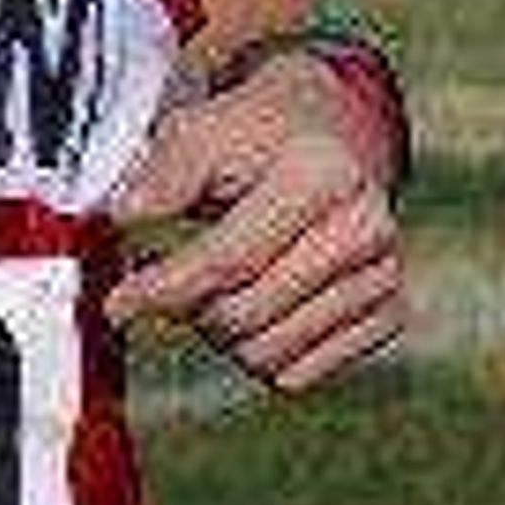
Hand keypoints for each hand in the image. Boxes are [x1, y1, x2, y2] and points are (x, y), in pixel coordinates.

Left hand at [112, 42, 405, 392]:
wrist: (333, 137)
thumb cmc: (255, 135)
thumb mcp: (203, 129)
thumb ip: (164, 173)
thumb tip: (124, 215)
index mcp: (323, 175)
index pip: (227, 261)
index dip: (161, 289)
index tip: (115, 304)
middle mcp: (367, 229)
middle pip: (243, 317)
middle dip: (188, 309)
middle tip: (162, 281)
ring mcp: (385, 277)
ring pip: (267, 357)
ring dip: (220, 334)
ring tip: (210, 286)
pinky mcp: (390, 316)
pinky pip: (297, 375)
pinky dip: (260, 352)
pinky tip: (252, 303)